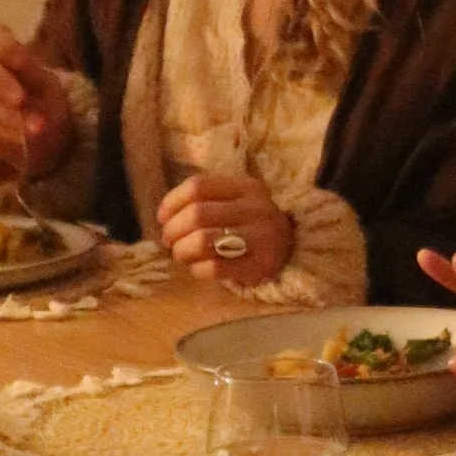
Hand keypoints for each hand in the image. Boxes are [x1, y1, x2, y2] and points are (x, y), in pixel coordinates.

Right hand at [0, 22, 74, 181]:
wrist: (45, 132)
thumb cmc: (46, 97)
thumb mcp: (47, 84)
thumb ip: (33, 81)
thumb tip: (20, 92)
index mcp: (4, 51)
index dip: (5, 47)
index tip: (23, 61)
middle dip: (2, 84)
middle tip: (20, 100)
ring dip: (11, 116)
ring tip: (37, 128)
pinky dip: (10, 134)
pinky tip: (27, 140)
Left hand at [156, 168, 294, 290]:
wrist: (292, 249)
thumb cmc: (251, 224)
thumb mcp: (237, 202)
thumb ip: (206, 201)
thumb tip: (165, 217)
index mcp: (246, 187)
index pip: (197, 186)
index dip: (172, 202)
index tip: (163, 218)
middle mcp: (255, 209)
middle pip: (197, 214)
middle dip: (173, 230)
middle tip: (169, 241)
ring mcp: (259, 238)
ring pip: (202, 240)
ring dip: (182, 250)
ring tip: (181, 255)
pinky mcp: (258, 266)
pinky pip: (214, 268)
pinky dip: (197, 269)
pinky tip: (198, 268)